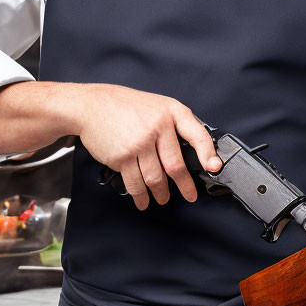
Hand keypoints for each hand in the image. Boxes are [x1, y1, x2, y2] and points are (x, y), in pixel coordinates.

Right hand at [69, 83, 221, 209]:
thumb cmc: (124, 105)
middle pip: (175, 165)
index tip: (214, 168)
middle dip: (184, 185)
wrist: (91, 105)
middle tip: (189, 195)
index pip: (196, 134)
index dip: (208, 153)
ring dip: (160, 193)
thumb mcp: (156, 105)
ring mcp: (139, 143)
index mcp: (170, 111)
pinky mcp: (122, 157)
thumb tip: (194, 150)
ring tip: (161, 198)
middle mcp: (157, 126)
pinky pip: (135, 182)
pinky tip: (142, 199)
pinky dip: (140, 195)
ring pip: (155, 178)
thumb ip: (173, 123)